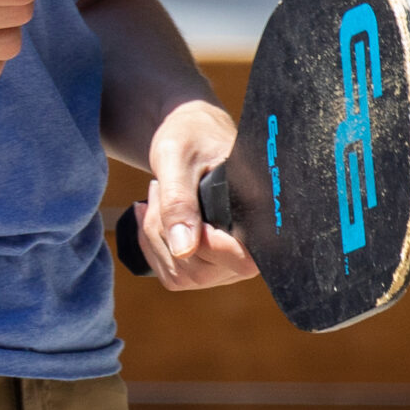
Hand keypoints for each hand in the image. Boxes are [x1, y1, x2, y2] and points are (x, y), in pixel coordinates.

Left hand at [134, 97, 257, 291]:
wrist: (192, 133)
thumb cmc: (190, 136)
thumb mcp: (176, 157)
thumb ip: (180, 202)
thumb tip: (184, 249)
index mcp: (257, 212)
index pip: (242, 259)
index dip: (209, 246)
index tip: (181, 210)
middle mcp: (248, 246)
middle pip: (200, 270)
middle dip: (166, 231)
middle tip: (159, 188)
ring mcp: (227, 262)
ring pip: (180, 275)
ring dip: (155, 237)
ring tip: (158, 195)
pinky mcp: (208, 266)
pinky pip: (171, 276)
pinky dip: (152, 247)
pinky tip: (153, 217)